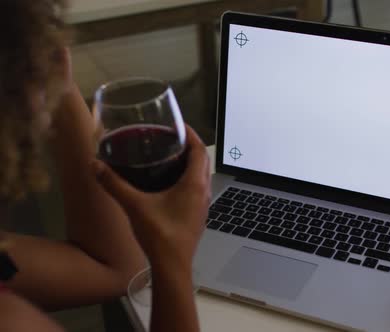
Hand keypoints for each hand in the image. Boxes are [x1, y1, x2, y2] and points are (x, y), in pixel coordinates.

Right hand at [92, 125, 210, 269]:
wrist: (173, 267)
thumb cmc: (160, 235)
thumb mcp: (135, 206)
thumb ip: (114, 184)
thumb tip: (96, 165)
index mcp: (194, 184)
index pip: (199, 150)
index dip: (191, 134)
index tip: (178, 125)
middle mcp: (204, 191)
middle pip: (202, 161)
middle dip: (189, 146)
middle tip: (170, 138)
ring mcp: (203, 204)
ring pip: (201, 176)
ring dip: (189, 163)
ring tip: (168, 156)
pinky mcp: (198, 215)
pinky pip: (197, 189)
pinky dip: (187, 178)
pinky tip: (168, 183)